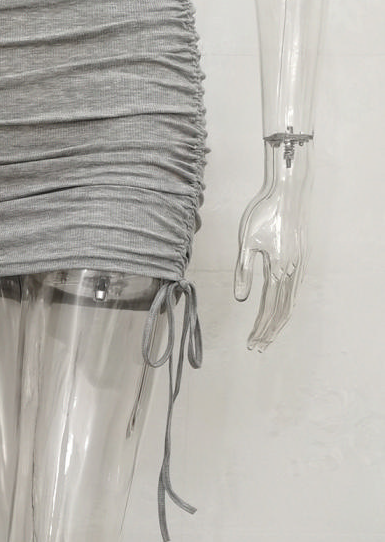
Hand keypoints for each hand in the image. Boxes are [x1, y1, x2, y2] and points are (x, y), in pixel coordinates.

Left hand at [234, 141, 313, 350]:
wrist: (287, 194)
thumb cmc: (262, 214)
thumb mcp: (246, 241)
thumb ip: (244, 271)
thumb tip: (242, 298)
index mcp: (277, 268)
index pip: (268, 308)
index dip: (260, 328)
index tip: (251, 343)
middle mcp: (291, 271)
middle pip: (281, 311)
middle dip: (268, 331)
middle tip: (255, 348)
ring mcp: (299, 266)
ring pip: (290, 302)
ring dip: (277, 322)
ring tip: (265, 336)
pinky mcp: (301, 260)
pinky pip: (294, 290)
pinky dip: (286, 306)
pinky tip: (279, 311)